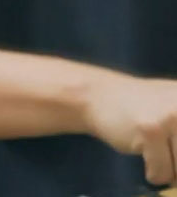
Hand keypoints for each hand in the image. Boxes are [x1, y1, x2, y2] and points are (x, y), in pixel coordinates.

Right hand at [83, 72, 176, 186]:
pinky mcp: (150, 129)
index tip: (173, 148)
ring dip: (171, 172)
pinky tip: (141, 150)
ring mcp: (172, 116)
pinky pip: (162, 173)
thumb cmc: (147, 109)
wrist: (100, 95)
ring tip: (157, 151)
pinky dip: (153, 173)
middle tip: (169, 155)